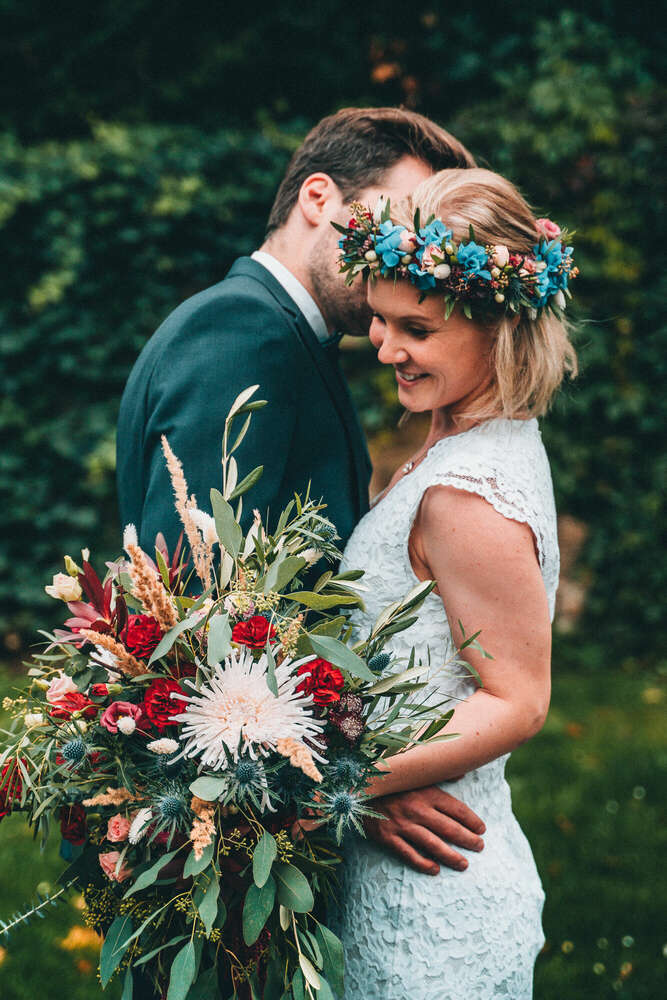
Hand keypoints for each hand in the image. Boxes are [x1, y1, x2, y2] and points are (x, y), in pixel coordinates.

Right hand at [364, 785, 484, 874]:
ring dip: (451, 856)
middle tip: (480, 847)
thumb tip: (461, 773)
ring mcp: (402, 824)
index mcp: (426, 792)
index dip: (472, 820)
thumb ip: (439, 773)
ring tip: (464, 864)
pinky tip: (435, 869)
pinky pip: (409, 854)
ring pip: (433, 844)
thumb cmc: (391, 781)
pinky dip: (423, 863)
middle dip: (468, 839)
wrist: (357, 788)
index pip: (456, 809)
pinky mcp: (388, 836)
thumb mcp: (415, 773)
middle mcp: (417, 809)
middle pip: (449, 828)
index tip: (482, 829)